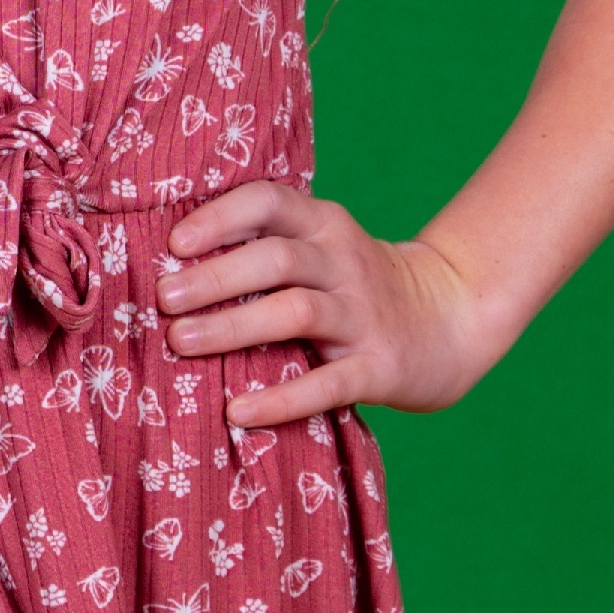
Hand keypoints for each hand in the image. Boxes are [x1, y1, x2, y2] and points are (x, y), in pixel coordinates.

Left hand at [157, 181, 499, 426]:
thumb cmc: (356, 286)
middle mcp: (345, 262)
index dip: (220, 218)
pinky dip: (280, 399)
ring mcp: (364, 315)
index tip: (174, 244)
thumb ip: (265, 247)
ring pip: (296, 311)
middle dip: (214, 277)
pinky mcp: (377, 367)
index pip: (269, 202)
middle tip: (163, 300)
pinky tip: (237, 410)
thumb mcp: (322, 248)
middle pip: (276, 258)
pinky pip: (326, 384)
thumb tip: (168, 266)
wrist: (450, 320)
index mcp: (325, 225)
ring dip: (234, 326)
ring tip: (182, 342)